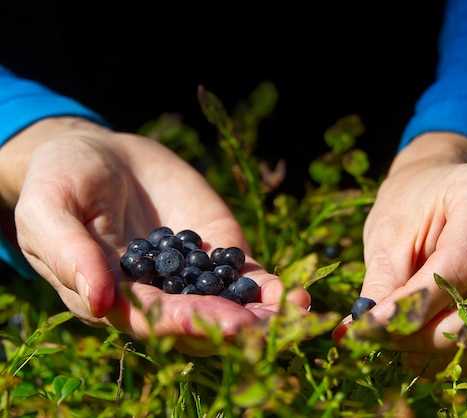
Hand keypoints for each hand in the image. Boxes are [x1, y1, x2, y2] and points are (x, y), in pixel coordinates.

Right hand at [0, 117, 309, 353]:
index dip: (184, 324)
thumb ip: (69, 252)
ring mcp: (191, 277)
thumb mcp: (49, 208)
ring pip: (228, 307)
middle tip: (267, 329)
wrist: (104, 154)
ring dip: (262, 316)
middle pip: (197, 324)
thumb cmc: (63, 179)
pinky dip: (270, 288)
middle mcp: (156, 296)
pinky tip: (295, 295)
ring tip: (294, 314)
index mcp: (112, 296)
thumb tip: (100, 301)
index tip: (221, 324)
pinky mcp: (217, 252)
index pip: (149, 321)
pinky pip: (245, 278)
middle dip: (233, 327)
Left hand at [335, 133, 466, 371]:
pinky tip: (438, 351)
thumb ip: (383, 284)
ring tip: (413, 353)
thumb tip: (366, 335)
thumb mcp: (387, 234)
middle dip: (453, 333)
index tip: (376, 329)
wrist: (440, 190)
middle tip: (400, 346)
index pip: (462, 263)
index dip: (418, 304)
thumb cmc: (411, 207)